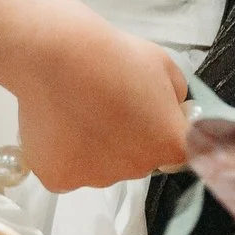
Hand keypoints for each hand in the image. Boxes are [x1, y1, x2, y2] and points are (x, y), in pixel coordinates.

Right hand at [13, 18, 190, 192]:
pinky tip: (59, 123)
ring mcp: (97, 178)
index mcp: (169, 143)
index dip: (167, 128)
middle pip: (140, 158)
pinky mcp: (60, 180)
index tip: (150, 109)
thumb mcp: (163, 65)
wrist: (53, 55)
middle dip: (131, 136)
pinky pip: (70, 169)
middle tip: (110, 102)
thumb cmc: (112, 54)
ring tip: (79, 109)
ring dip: (98, 146)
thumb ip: (175, 96)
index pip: (181, 148)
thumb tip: (170, 110)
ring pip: (104, 165)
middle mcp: (137, 169)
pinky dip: (66, 152)